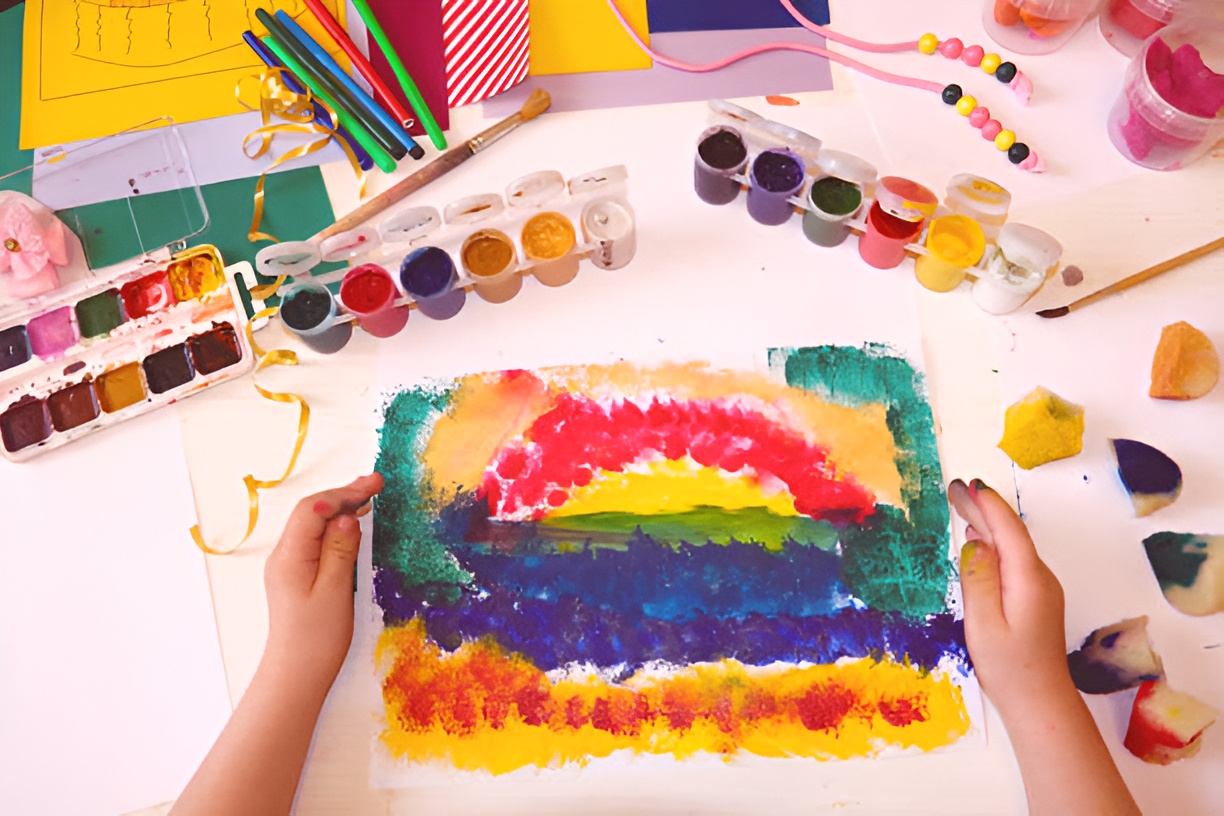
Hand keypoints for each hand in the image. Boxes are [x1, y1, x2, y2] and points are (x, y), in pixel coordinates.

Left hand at [262, 473, 383, 687]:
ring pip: (313, 525)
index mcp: (290, 557)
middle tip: (377, 485)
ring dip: (340, 509)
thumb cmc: (317, 639)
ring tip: (369, 498)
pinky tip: (353, 526)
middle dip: (343, 495)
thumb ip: (341, 550)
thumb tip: (347, 517)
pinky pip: (315, 540)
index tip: (375, 484)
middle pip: (311, 512)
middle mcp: (284, 556)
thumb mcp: (336, 592)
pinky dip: (336, 528)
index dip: (344, 492)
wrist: (296, 674)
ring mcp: (288, 565)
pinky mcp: (297, 575)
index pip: (313, 510)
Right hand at [949, 478, 1074, 716]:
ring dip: (988, 525)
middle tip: (956, 489)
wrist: (1041, 702)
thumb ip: (979, 580)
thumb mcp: (983, 624)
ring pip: (1014, 546)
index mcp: (1027, 579)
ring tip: (962, 508)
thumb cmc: (1009, 668)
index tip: (966, 485)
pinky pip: (1015, 561)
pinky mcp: (1036, 599)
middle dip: (984, 509)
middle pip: (1012, 534)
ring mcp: (1041, 589)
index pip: (1008, 530)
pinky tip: (980, 544)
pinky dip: (995, 545)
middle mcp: (1040, 578)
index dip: (987, 504)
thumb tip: (976, 542)